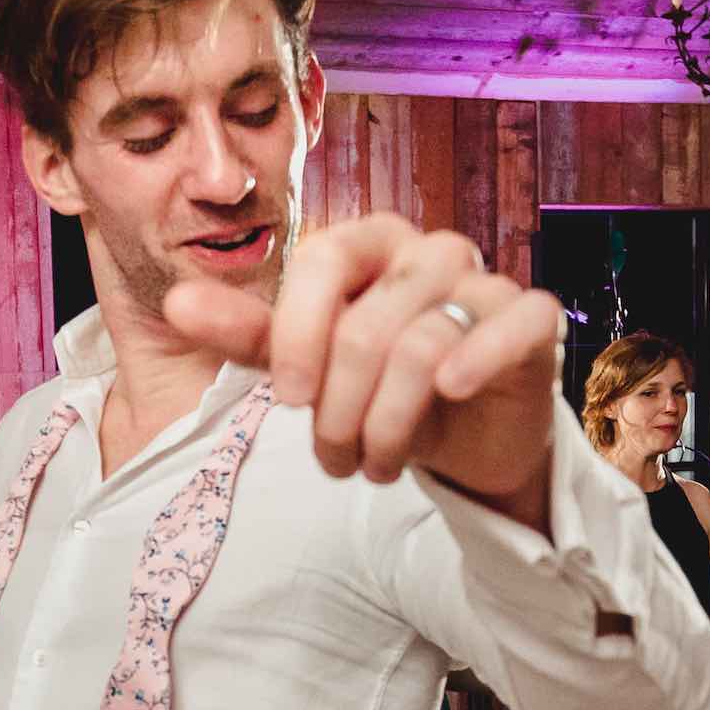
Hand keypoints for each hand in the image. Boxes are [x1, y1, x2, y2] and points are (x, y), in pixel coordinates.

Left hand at [163, 214, 563, 530]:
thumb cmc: (381, 392)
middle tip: (332, 461)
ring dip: (390, 423)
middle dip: (341, 408)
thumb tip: (176, 304)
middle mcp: (430, 250)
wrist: (466, 442)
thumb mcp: (309, 369)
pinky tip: (451, 394)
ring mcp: (486, 281)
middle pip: (369, 321)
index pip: (323, 259)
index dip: (298, 332)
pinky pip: (510, 323)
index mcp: (371, 243)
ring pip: (424, 342)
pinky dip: (476, 360)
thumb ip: (248, 335)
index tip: (289, 400)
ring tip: (375, 466)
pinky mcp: (533, 321)